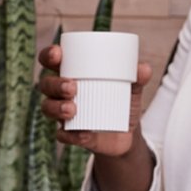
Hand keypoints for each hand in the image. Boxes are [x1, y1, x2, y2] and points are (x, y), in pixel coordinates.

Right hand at [37, 43, 151, 155]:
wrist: (126, 133)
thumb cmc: (122, 102)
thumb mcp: (132, 88)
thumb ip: (137, 78)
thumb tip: (143, 69)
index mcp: (72, 74)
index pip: (52, 61)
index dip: (48, 56)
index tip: (57, 55)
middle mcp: (61, 93)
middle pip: (46, 85)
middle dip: (54, 84)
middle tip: (72, 87)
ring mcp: (63, 114)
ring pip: (48, 108)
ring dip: (56, 108)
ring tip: (72, 110)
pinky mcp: (70, 135)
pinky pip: (63, 135)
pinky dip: (71, 135)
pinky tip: (83, 134)